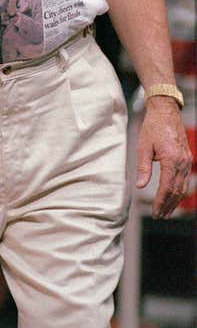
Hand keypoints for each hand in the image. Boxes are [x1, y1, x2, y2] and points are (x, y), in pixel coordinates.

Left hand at [136, 97, 192, 217]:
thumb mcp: (143, 146)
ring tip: (166, 210)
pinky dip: (180, 191)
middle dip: (168, 205)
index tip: (155, 212)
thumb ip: (143, 168)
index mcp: (171, 160)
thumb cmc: (153, 127)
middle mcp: (183, 162)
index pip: (167, 188)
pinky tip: (174, 196)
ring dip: (175, 201)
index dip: (160, 202)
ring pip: (184, 187)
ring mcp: (187, 161)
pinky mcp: (187, 158)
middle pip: (177, 191)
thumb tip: (139, 185)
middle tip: (159, 216)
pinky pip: (186, 179)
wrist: (165, 112)